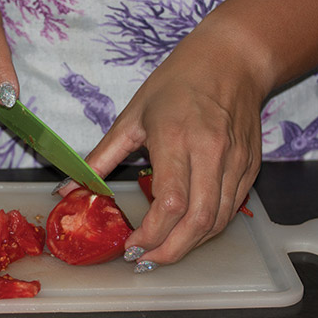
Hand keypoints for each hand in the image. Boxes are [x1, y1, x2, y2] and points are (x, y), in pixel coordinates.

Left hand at [80, 27, 267, 268]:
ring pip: (219, 220)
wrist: (234, 58)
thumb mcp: (134, 114)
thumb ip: (101, 157)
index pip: (169, 204)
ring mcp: (236, 160)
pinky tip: (190, 227)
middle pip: (198, 221)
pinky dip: (211, 225)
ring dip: (192, 244)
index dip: (150, 235)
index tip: (130, 246)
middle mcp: (211, 152)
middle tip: (146, 259)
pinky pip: (233, 206)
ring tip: (166, 249)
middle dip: (171, 251)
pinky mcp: (251, 164)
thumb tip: (66, 190)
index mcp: (176, 138)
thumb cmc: (180, 80)